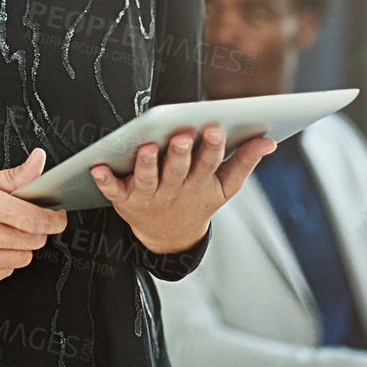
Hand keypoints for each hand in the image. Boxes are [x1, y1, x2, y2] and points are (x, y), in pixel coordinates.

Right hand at [0, 148, 68, 287]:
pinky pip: (4, 273)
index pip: (34, 218)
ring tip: (1, 232)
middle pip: (33, 240)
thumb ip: (11, 177)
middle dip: (37, 230)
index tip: (59, 216)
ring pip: (22, 259)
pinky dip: (3, 262)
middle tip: (25, 219)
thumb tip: (39, 161)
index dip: (54, 219)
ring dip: (21, 246)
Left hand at [90, 123, 276, 254]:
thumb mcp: (225, 187)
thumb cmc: (198, 200)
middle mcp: (175, 191)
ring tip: (146, 148)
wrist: (169, 237)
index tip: (215, 129)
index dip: (212, 148)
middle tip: (180, 136)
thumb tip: (269, 140)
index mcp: (200, 185)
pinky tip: (97, 167)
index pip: (208, 164)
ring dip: (146, 165)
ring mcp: (149, 197)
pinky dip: (105, 180)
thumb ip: (245, 162)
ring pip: (147, 180)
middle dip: (179, 154)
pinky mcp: (125, 201)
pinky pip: (113, 190)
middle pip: (177, 171)